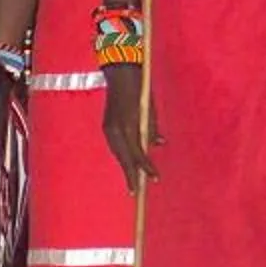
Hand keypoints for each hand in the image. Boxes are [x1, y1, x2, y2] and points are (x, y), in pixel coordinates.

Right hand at [102, 66, 157, 186]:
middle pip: (124, 159)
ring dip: (126, 167)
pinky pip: (115, 146)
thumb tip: (159, 144)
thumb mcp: (151, 109)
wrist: (121, 74)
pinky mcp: (106, 126)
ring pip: (118, 154)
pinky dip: (122, 156)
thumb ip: (153, 128)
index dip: (147, 168)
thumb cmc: (141, 90)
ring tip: (132, 182)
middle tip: (135, 193)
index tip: (154, 179)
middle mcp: (116, 130)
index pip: (139, 154)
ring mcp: (108, 128)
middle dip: (131, 175)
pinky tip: (127, 163)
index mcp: (129, 126)